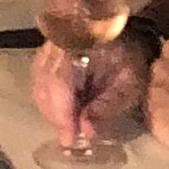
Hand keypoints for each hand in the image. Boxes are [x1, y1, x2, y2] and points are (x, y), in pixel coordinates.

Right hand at [31, 27, 151, 151]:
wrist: (123, 29)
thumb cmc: (130, 55)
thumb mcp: (128, 82)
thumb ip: (107, 106)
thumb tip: (86, 132)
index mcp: (76, 47)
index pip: (59, 85)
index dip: (62, 116)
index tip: (69, 140)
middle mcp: (54, 47)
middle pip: (44, 89)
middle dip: (57, 118)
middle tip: (71, 137)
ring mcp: (46, 50)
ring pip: (38, 87)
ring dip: (52, 111)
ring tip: (69, 126)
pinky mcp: (44, 55)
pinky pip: (39, 82)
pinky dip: (50, 101)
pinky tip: (64, 111)